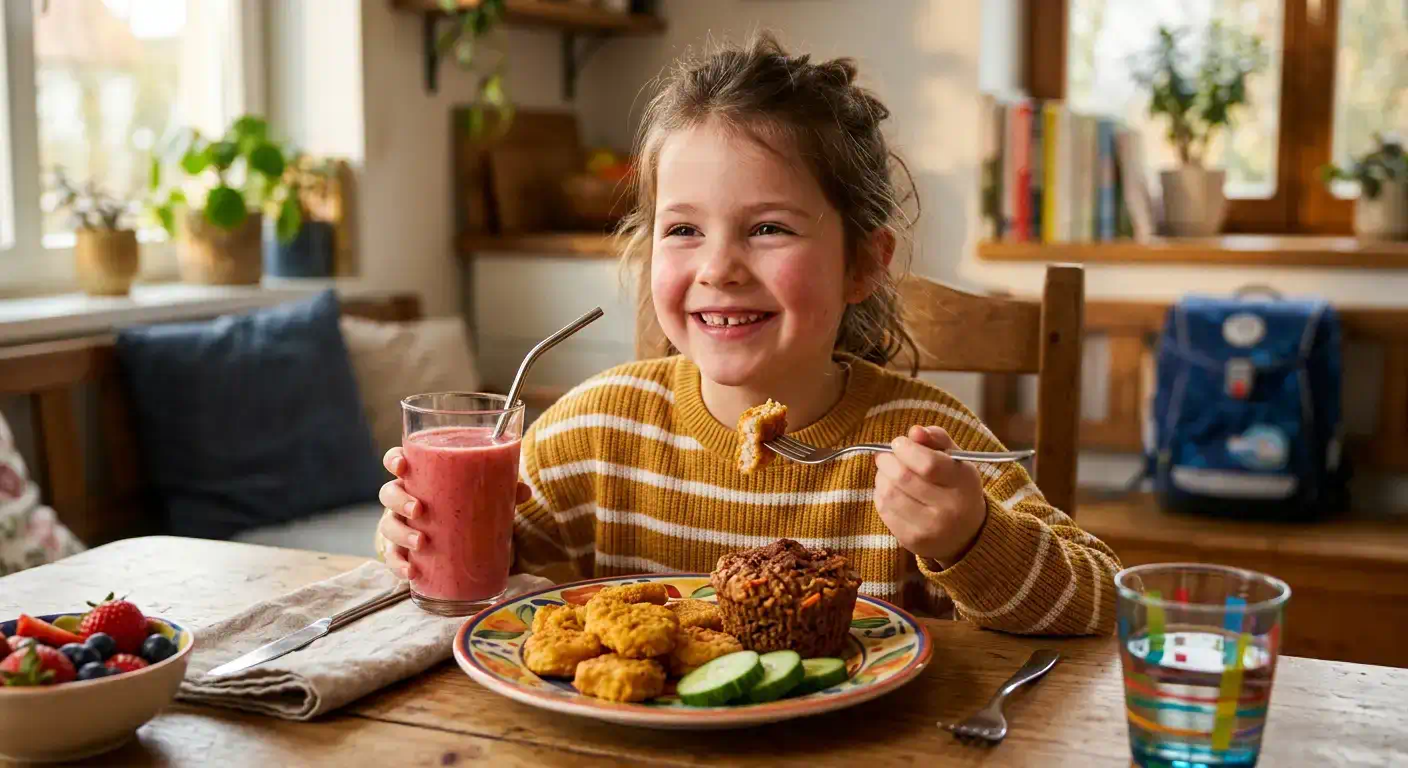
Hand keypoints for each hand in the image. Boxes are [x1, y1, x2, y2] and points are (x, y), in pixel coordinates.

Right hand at [376, 447, 531, 580]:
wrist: (458, 537)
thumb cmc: (465, 505)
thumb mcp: (483, 494)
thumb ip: (502, 489)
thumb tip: (524, 491)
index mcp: (420, 476)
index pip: (397, 461)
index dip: (394, 460)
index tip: (402, 465)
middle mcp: (404, 498)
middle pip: (388, 493)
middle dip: (399, 500)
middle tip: (419, 509)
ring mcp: (400, 524)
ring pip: (388, 525)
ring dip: (401, 534)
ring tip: (421, 542)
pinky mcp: (401, 549)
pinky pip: (393, 557)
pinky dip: (399, 565)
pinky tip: (411, 572)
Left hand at [873, 426, 987, 566]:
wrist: (965, 535)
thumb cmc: (957, 488)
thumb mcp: (956, 461)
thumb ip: (937, 439)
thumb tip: (914, 431)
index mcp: (964, 484)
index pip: (928, 464)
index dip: (907, 449)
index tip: (900, 443)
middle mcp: (950, 510)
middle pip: (903, 478)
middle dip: (887, 460)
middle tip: (885, 455)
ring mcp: (929, 529)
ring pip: (889, 494)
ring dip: (881, 477)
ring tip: (887, 471)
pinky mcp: (912, 541)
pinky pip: (884, 511)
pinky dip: (880, 495)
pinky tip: (890, 490)